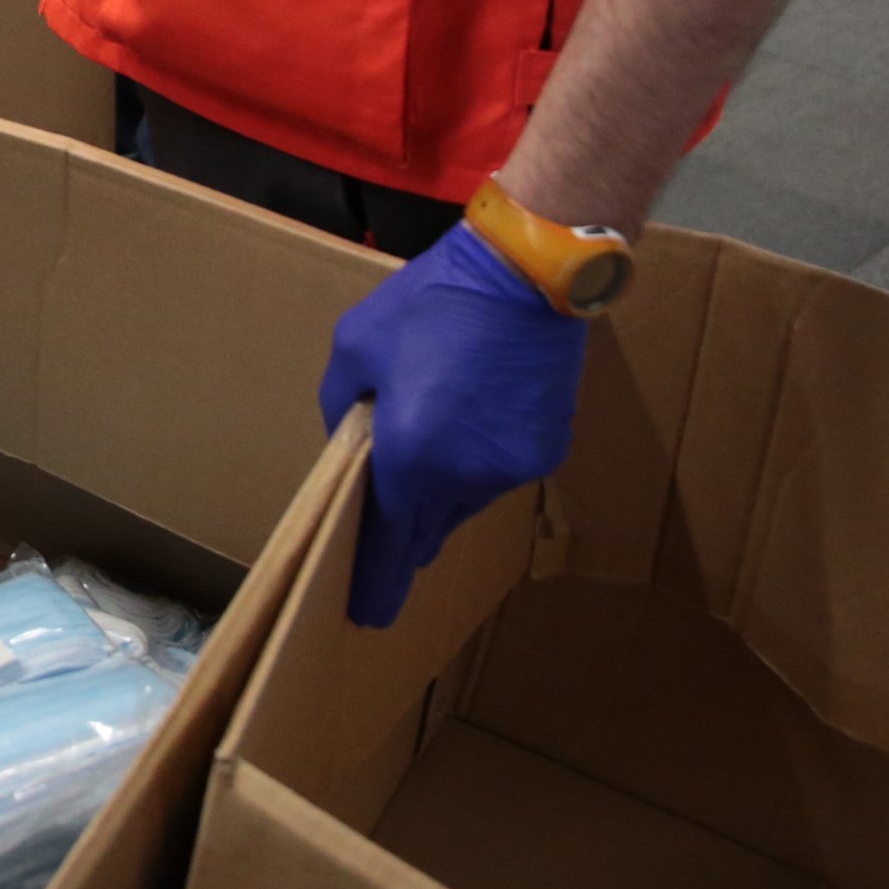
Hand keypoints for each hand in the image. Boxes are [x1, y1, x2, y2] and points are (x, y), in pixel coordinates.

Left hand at [316, 225, 588, 628]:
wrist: (526, 274)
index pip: (390, 545)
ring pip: (463, 501)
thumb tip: (351, 443)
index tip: (366, 614)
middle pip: (427, 526)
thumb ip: (342, 408)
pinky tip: (470, 413)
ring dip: (441, 484)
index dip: (376, 583)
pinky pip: (498, 473)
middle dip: (405, 524)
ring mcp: (512, 468)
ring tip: (431, 427)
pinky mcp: (546, 451)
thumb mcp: (356, 347)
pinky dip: (477, 458)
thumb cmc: (431, 304)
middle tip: (383, 510)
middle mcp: (466, 477)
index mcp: (411, 458)